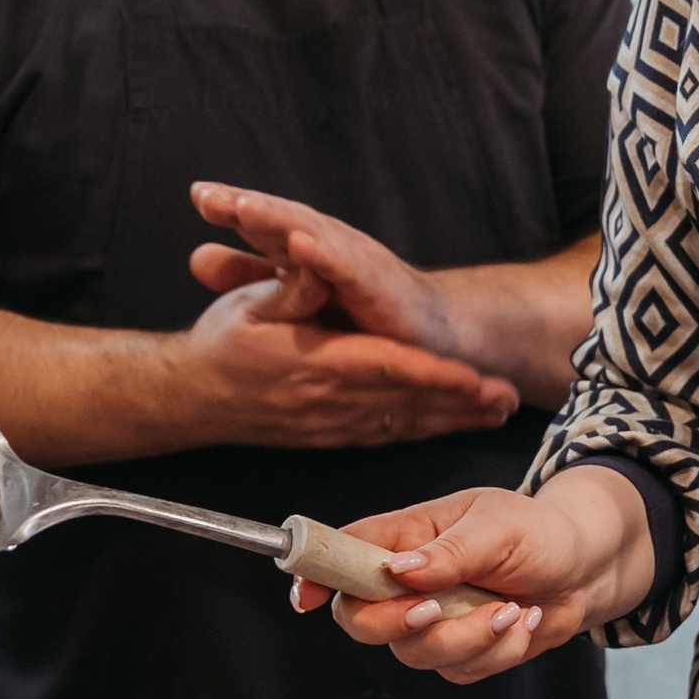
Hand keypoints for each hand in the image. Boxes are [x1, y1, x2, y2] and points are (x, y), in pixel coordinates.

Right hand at [182, 181, 516, 444]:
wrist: (190, 399)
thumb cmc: (220, 346)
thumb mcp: (248, 306)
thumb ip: (290, 287)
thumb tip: (318, 261)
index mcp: (313, 365)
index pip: (387, 368)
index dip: (434, 375)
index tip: (475, 377)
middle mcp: (328, 402)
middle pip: (409, 404)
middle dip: (462, 402)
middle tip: (509, 396)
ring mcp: (331, 426)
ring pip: (404, 424)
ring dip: (452, 420)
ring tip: (496, 412)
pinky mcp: (331, 437)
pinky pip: (386, 437)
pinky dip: (423, 432)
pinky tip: (451, 426)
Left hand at [191, 184, 452, 346]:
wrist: (427, 334)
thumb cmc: (361, 309)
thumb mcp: (293, 292)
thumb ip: (248, 276)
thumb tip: (195, 257)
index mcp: (303, 245)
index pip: (264, 220)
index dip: (232, 205)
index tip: (198, 195)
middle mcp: (328, 244)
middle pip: (283, 218)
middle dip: (248, 205)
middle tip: (211, 196)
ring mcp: (354, 261)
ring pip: (312, 233)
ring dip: (280, 219)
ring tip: (246, 207)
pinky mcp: (378, 286)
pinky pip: (348, 268)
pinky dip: (324, 255)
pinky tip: (300, 244)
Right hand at [299, 469, 651, 683]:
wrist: (589, 566)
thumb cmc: (539, 532)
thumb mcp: (498, 527)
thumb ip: (449, 551)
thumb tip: (400, 572)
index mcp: (406, 539)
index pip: (344, 556)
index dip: (316, 577)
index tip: (306, 598)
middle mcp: (410, 584)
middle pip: (362, 620)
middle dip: (394, 624)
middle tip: (433, 610)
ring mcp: (434, 621)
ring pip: (415, 653)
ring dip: (467, 637)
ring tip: (512, 609)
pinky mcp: (464, 651)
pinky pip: (461, 670)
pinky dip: (499, 651)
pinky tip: (526, 621)